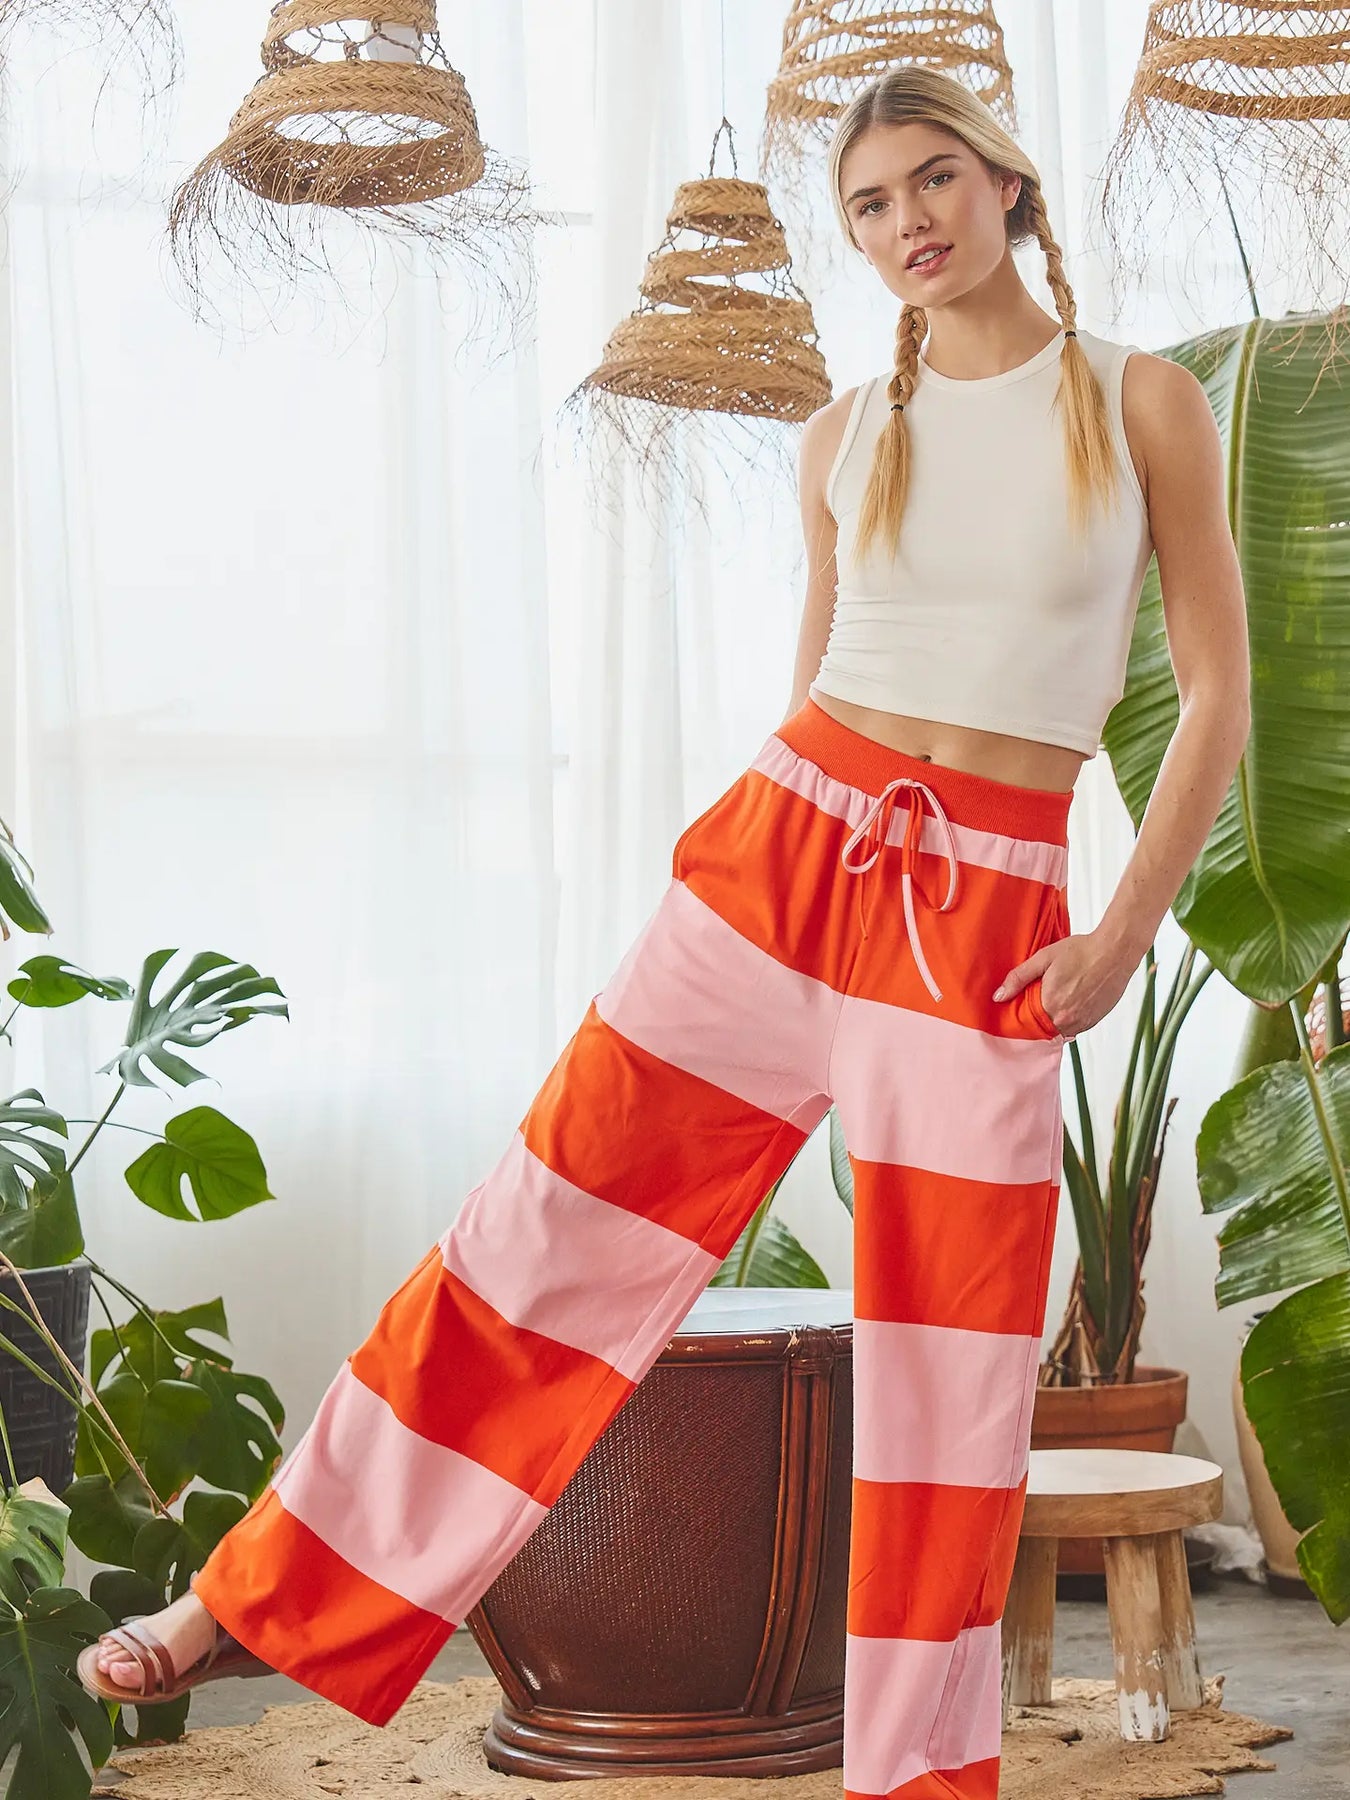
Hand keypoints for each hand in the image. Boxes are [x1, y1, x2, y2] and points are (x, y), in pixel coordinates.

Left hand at [991, 927, 1135, 1039]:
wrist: (1115, 952)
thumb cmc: (1080, 951)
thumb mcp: (1043, 959)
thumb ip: (1018, 978)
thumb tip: (998, 997)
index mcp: (1050, 1005)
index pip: (1026, 1024)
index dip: (1021, 1018)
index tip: (1018, 1009)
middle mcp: (1067, 1020)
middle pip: (1043, 1028)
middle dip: (1037, 1019)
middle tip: (1037, 1001)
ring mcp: (1083, 1022)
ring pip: (1059, 1029)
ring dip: (1054, 1019)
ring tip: (1056, 998)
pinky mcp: (1095, 1020)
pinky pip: (1075, 1027)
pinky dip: (1069, 1018)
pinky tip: (1070, 1000)